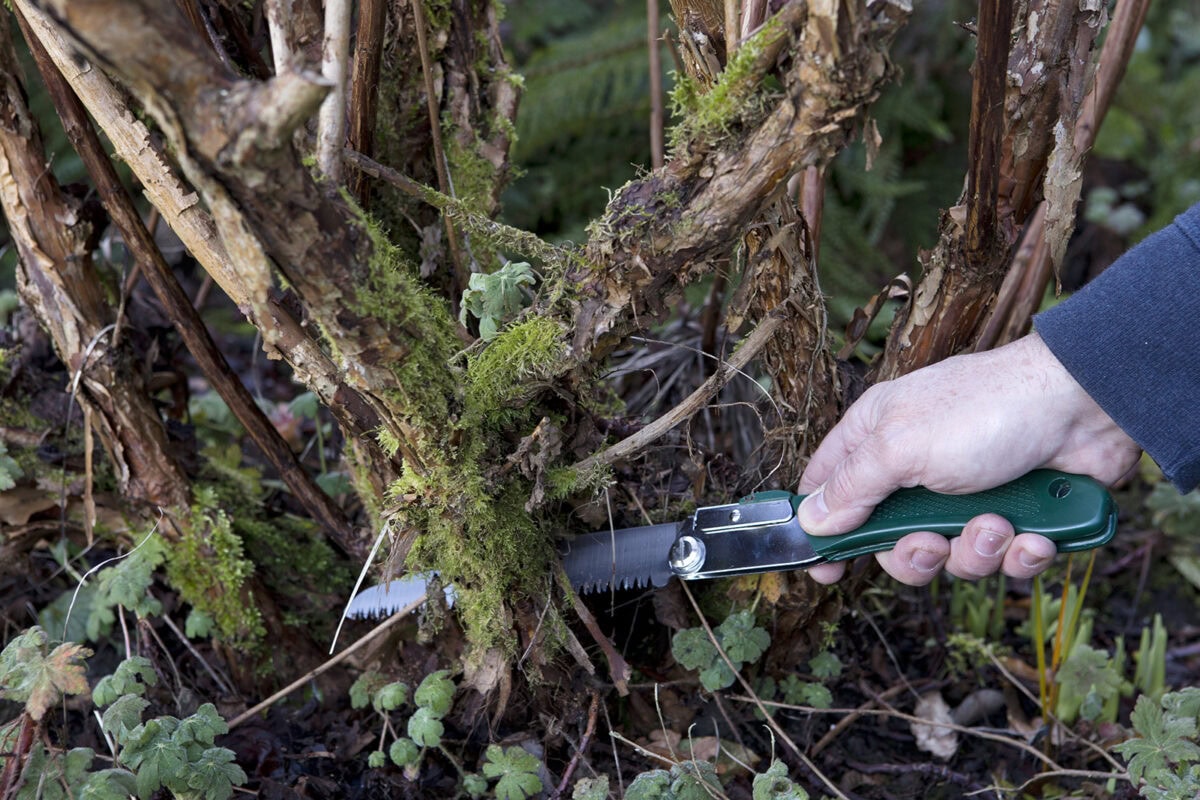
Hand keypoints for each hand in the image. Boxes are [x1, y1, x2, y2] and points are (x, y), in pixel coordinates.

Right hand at [797, 334, 1139, 584]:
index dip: (823, 530)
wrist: (1086, 406)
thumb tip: (811, 519)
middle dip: (914, 555)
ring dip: (976, 551)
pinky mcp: (1015, 516)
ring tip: (999, 523)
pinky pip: (1002, 560)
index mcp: (877, 439)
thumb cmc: (987, 408)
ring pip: (949, 557)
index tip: (825, 569)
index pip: (828, 488)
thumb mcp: (900, 445)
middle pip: (890, 541)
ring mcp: (966, 494)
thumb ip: (850, 486)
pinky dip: (1019, 553)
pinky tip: (1034, 532)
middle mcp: (917, 469)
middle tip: (931, 543)